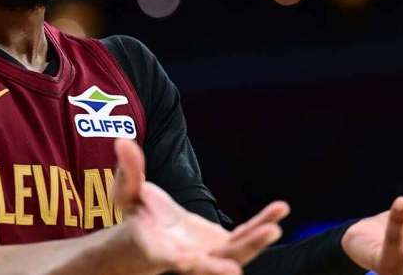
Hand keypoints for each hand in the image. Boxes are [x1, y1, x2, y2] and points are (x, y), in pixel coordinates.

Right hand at [112, 139, 288, 274]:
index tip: (184, 262)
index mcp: (156, 250)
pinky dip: (261, 226)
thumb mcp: (125, 193)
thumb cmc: (134, 218)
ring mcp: (207, 256)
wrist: (148, 239)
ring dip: (253, 243)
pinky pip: (245, 238)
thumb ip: (129, 170)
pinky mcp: (223, 246)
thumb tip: (122, 141)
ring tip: (274, 227)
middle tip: (234, 271)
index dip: (179, 262)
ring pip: (232, 255)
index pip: (165, 259)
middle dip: (218, 269)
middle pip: (203, 267)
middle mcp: (184, 260)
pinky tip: (280, 209)